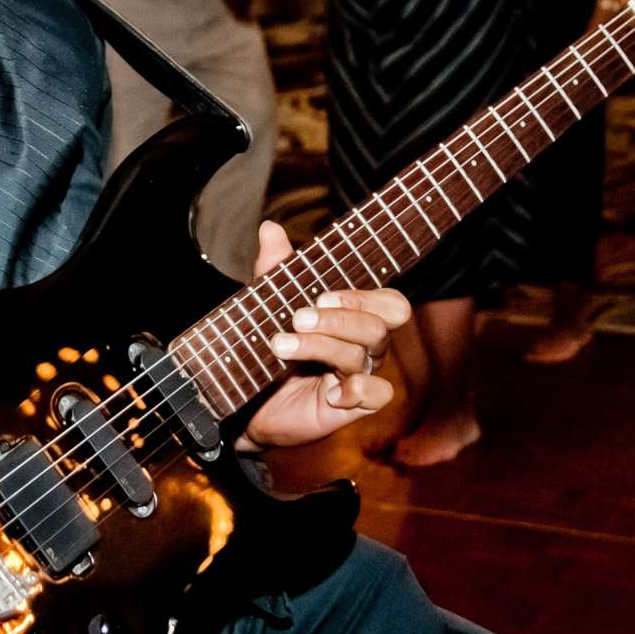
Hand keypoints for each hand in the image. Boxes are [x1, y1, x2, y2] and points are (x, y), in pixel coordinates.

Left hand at [239, 222, 409, 449]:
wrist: (245, 398)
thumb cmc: (266, 347)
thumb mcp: (269, 305)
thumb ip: (274, 269)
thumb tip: (270, 227)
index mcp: (355, 317)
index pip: (388, 303)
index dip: (361, 298)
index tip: (321, 297)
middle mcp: (365, 345)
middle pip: (378, 327)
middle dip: (337, 320)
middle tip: (296, 319)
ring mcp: (360, 375)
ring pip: (364, 356)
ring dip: (321, 347)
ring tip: (280, 346)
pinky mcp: (353, 405)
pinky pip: (376, 395)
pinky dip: (355, 391)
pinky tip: (328, 392)